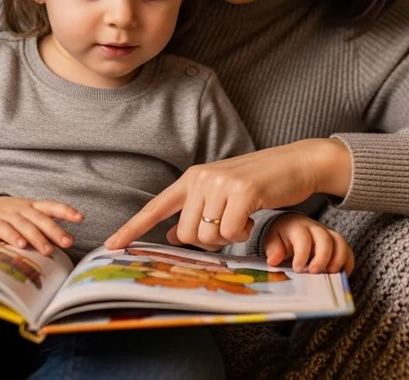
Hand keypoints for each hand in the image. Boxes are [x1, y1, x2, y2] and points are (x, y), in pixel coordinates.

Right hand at [0, 197, 82, 255]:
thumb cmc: (11, 217)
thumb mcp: (28, 217)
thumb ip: (45, 227)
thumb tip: (69, 240)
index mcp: (33, 206)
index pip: (52, 206)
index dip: (66, 211)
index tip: (81, 218)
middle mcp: (22, 209)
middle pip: (41, 218)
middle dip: (55, 231)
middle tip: (67, 242)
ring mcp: (7, 215)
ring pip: (25, 225)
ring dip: (37, 238)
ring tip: (48, 250)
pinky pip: (5, 229)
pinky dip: (13, 236)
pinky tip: (21, 245)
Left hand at [104, 139, 351, 249]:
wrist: (297, 163)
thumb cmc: (262, 182)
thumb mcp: (224, 195)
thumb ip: (198, 211)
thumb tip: (174, 236)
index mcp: (193, 178)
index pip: (157, 206)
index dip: (132, 227)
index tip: (111, 245)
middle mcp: (202, 178)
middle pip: (187, 232)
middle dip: (206, 242)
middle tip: (228, 229)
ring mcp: (221, 184)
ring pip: (207, 235)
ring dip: (226, 238)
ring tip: (242, 220)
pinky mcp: (243, 193)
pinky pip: (230, 233)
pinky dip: (243, 233)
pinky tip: (253, 217)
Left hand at [264, 214, 353, 274]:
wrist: (292, 224)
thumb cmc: (282, 235)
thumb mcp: (272, 239)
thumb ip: (273, 249)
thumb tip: (273, 261)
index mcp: (298, 227)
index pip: (303, 239)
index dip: (302, 254)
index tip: (298, 269)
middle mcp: (316, 229)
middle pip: (325, 239)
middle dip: (322, 257)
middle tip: (315, 272)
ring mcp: (329, 234)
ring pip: (340, 243)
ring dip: (338, 259)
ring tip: (331, 274)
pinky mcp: (337, 243)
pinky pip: (347, 250)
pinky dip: (347, 263)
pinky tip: (341, 275)